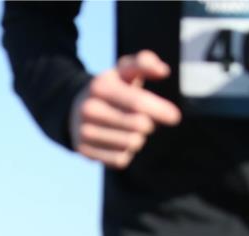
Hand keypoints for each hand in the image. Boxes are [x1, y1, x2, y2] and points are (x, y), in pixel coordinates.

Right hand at [70, 50, 181, 169]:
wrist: (73, 108)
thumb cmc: (110, 88)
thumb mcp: (123, 70)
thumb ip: (145, 62)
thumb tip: (163, 71)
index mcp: (100, 87)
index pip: (138, 102)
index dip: (160, 110)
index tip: (174, 117)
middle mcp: (89, 110)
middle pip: (138, 126)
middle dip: (149, 124)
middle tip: (145, 121)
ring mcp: (84, 132)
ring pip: (131, 144)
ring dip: (138, 139)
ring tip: (130, 130)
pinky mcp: (84, 151)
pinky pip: (120, 160)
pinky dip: (126, 153)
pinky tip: (120, 142)